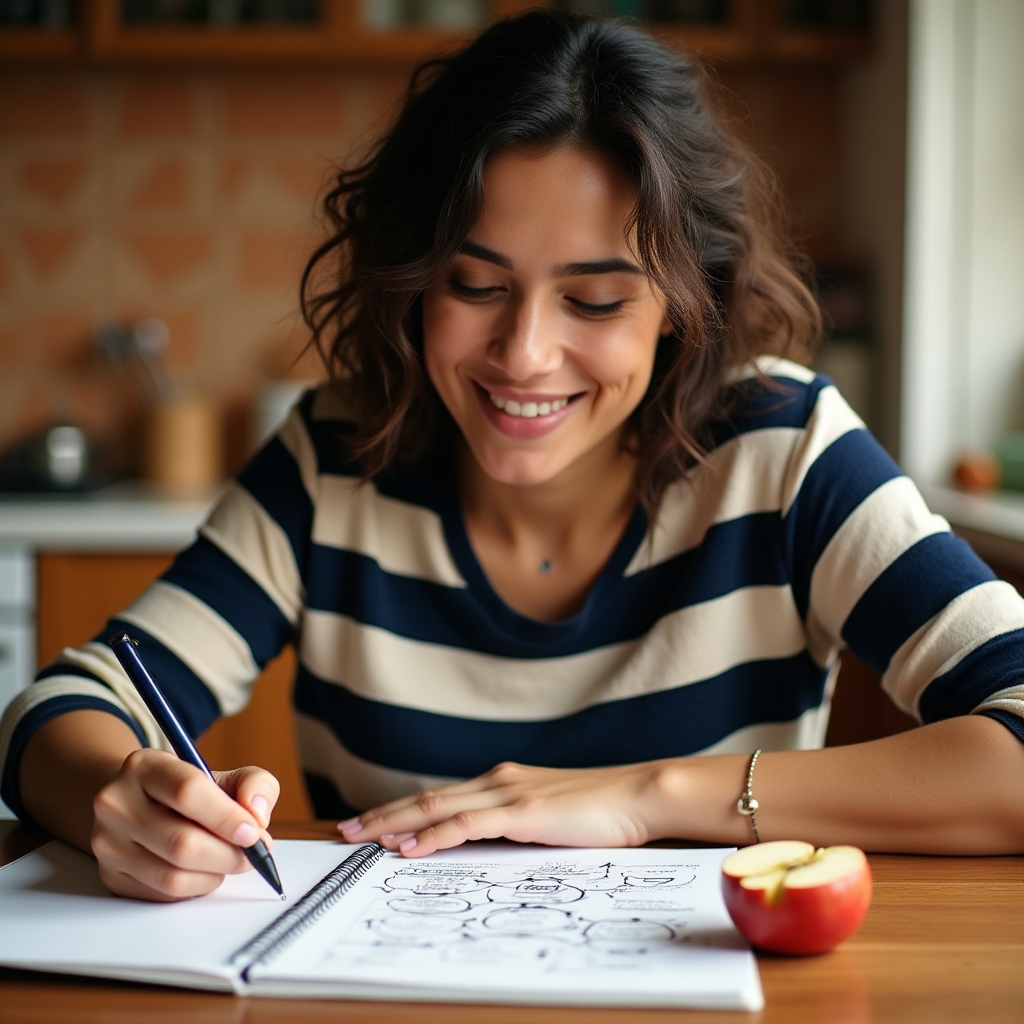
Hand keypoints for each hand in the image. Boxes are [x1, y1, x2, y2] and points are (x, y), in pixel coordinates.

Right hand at [91, 748, 279, 900]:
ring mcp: (108, 842)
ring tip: (231, 860)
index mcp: (145, 766)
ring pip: (172, 876)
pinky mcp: (111, 875)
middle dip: (229, 854)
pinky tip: (206, 871)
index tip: (253, 831)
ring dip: (215, 875)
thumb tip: (257, 814)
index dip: (226, 816)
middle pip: (181, 842)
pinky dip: (196, 888)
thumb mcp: (224, 774)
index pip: (187, 791)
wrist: (140, 803)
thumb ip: (254, 783)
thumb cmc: (189, 792)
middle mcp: (117, 802)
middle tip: (253, 854)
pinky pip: (163, 895)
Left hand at [338, 760, 666, 856]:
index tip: (372, 822)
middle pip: (427, 797)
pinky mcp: (522, 812)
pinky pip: (466, 825)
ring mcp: (509, 793)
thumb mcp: (553, 815)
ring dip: (395, 822)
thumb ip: (520, 823)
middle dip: (383, 813)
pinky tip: (409, 847)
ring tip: (361, 837)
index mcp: (504, 781)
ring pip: (437, 807)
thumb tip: (493, 844)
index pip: (442, 796)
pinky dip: (432, 835)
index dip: (403, 809)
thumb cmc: (603, 809)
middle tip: (345, 829)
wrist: (640, 793)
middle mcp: (499, 781)